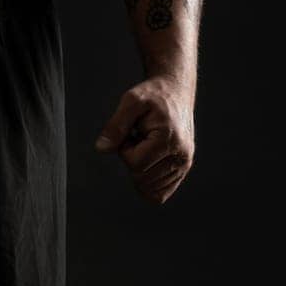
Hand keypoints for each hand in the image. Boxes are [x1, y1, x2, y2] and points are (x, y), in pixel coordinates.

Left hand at [94, 74, 194, 203]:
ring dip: (140, 169)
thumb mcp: (131, 101)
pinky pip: (159, 193)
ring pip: (150, 189)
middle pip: (142, 179)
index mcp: (169, 139)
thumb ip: (115, 125)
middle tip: (138, 137)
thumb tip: (101, 148)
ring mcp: (184, 165)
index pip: (135, 164)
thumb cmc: (153, 95)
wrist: (175, 92)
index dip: (125, 149)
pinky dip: (148, 180)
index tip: (131, 132)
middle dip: (132, 160)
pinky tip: (149, 157)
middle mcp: (182, 156)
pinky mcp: (183, 170)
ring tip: (146, 144)